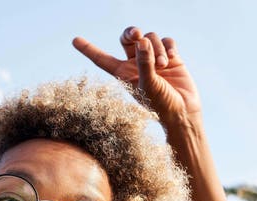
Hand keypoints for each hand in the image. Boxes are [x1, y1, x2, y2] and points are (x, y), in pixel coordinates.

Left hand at [73, 26, 200, 124]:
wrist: (182, 111)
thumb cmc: (160, 104)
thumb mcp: (148, 85)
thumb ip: (144, 63)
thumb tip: (142, 41)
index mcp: (123, 73)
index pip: (102, 58)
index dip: (88, 49)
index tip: (74, 40)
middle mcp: (135, 64)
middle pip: (127, 39)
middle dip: (131, 33)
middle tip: (136, 35)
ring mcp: (153, 59)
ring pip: (150, 38)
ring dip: (156, 49)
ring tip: (163, 66)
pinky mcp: (170, 56)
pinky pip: (166, 40)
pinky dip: (168, 47)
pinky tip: (172, 58)